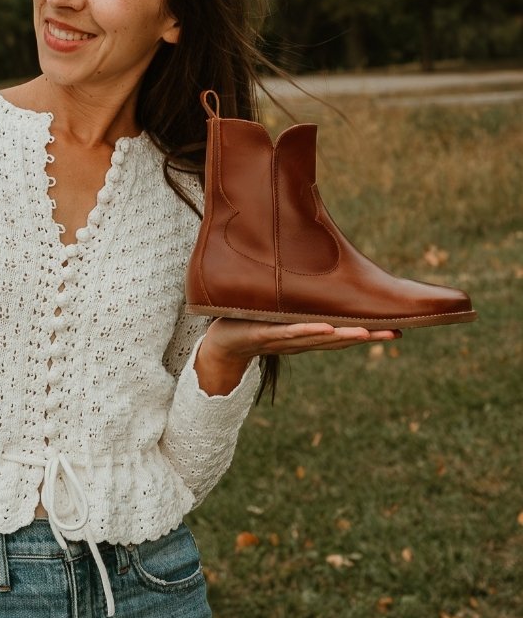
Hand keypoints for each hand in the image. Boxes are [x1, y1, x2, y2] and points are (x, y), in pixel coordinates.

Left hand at [195, 318, 400, 395]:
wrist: (220, 342)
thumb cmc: (252, 323)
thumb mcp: (281, 310)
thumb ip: (302, 300)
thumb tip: (321, 275)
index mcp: (307, 336)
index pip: (342, 333)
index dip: (369, 332)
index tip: (398, 329)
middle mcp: (300, 341)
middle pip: (337, 338)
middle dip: (366, 335)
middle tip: (395, 331)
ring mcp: (282, 340)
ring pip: (317, 337)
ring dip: (343, 336)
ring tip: (367, 331)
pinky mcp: (262, 334)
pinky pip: (288, 332)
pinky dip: (307, 331)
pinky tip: (326, 327)